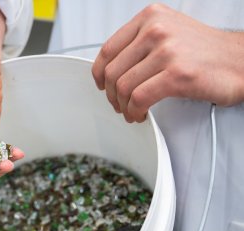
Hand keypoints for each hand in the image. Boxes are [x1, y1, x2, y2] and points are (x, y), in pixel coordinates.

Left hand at [92, 3, 243, 121]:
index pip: (108, 49)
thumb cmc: (205, 51)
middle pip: (112, 71)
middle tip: (118, 104)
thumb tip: (114, 66)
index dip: (99, 74)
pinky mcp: (176, 74)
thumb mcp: (169, 31)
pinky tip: (140, 115)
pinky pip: (139, 99)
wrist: (242, 60)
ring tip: (130, 112)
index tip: (101, 85)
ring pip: (123, 87)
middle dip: (111, 95)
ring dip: (122, 106)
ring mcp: (166, 51)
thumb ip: (140, 43)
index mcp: (150, 17)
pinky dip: (134, 111)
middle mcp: (156, 29)